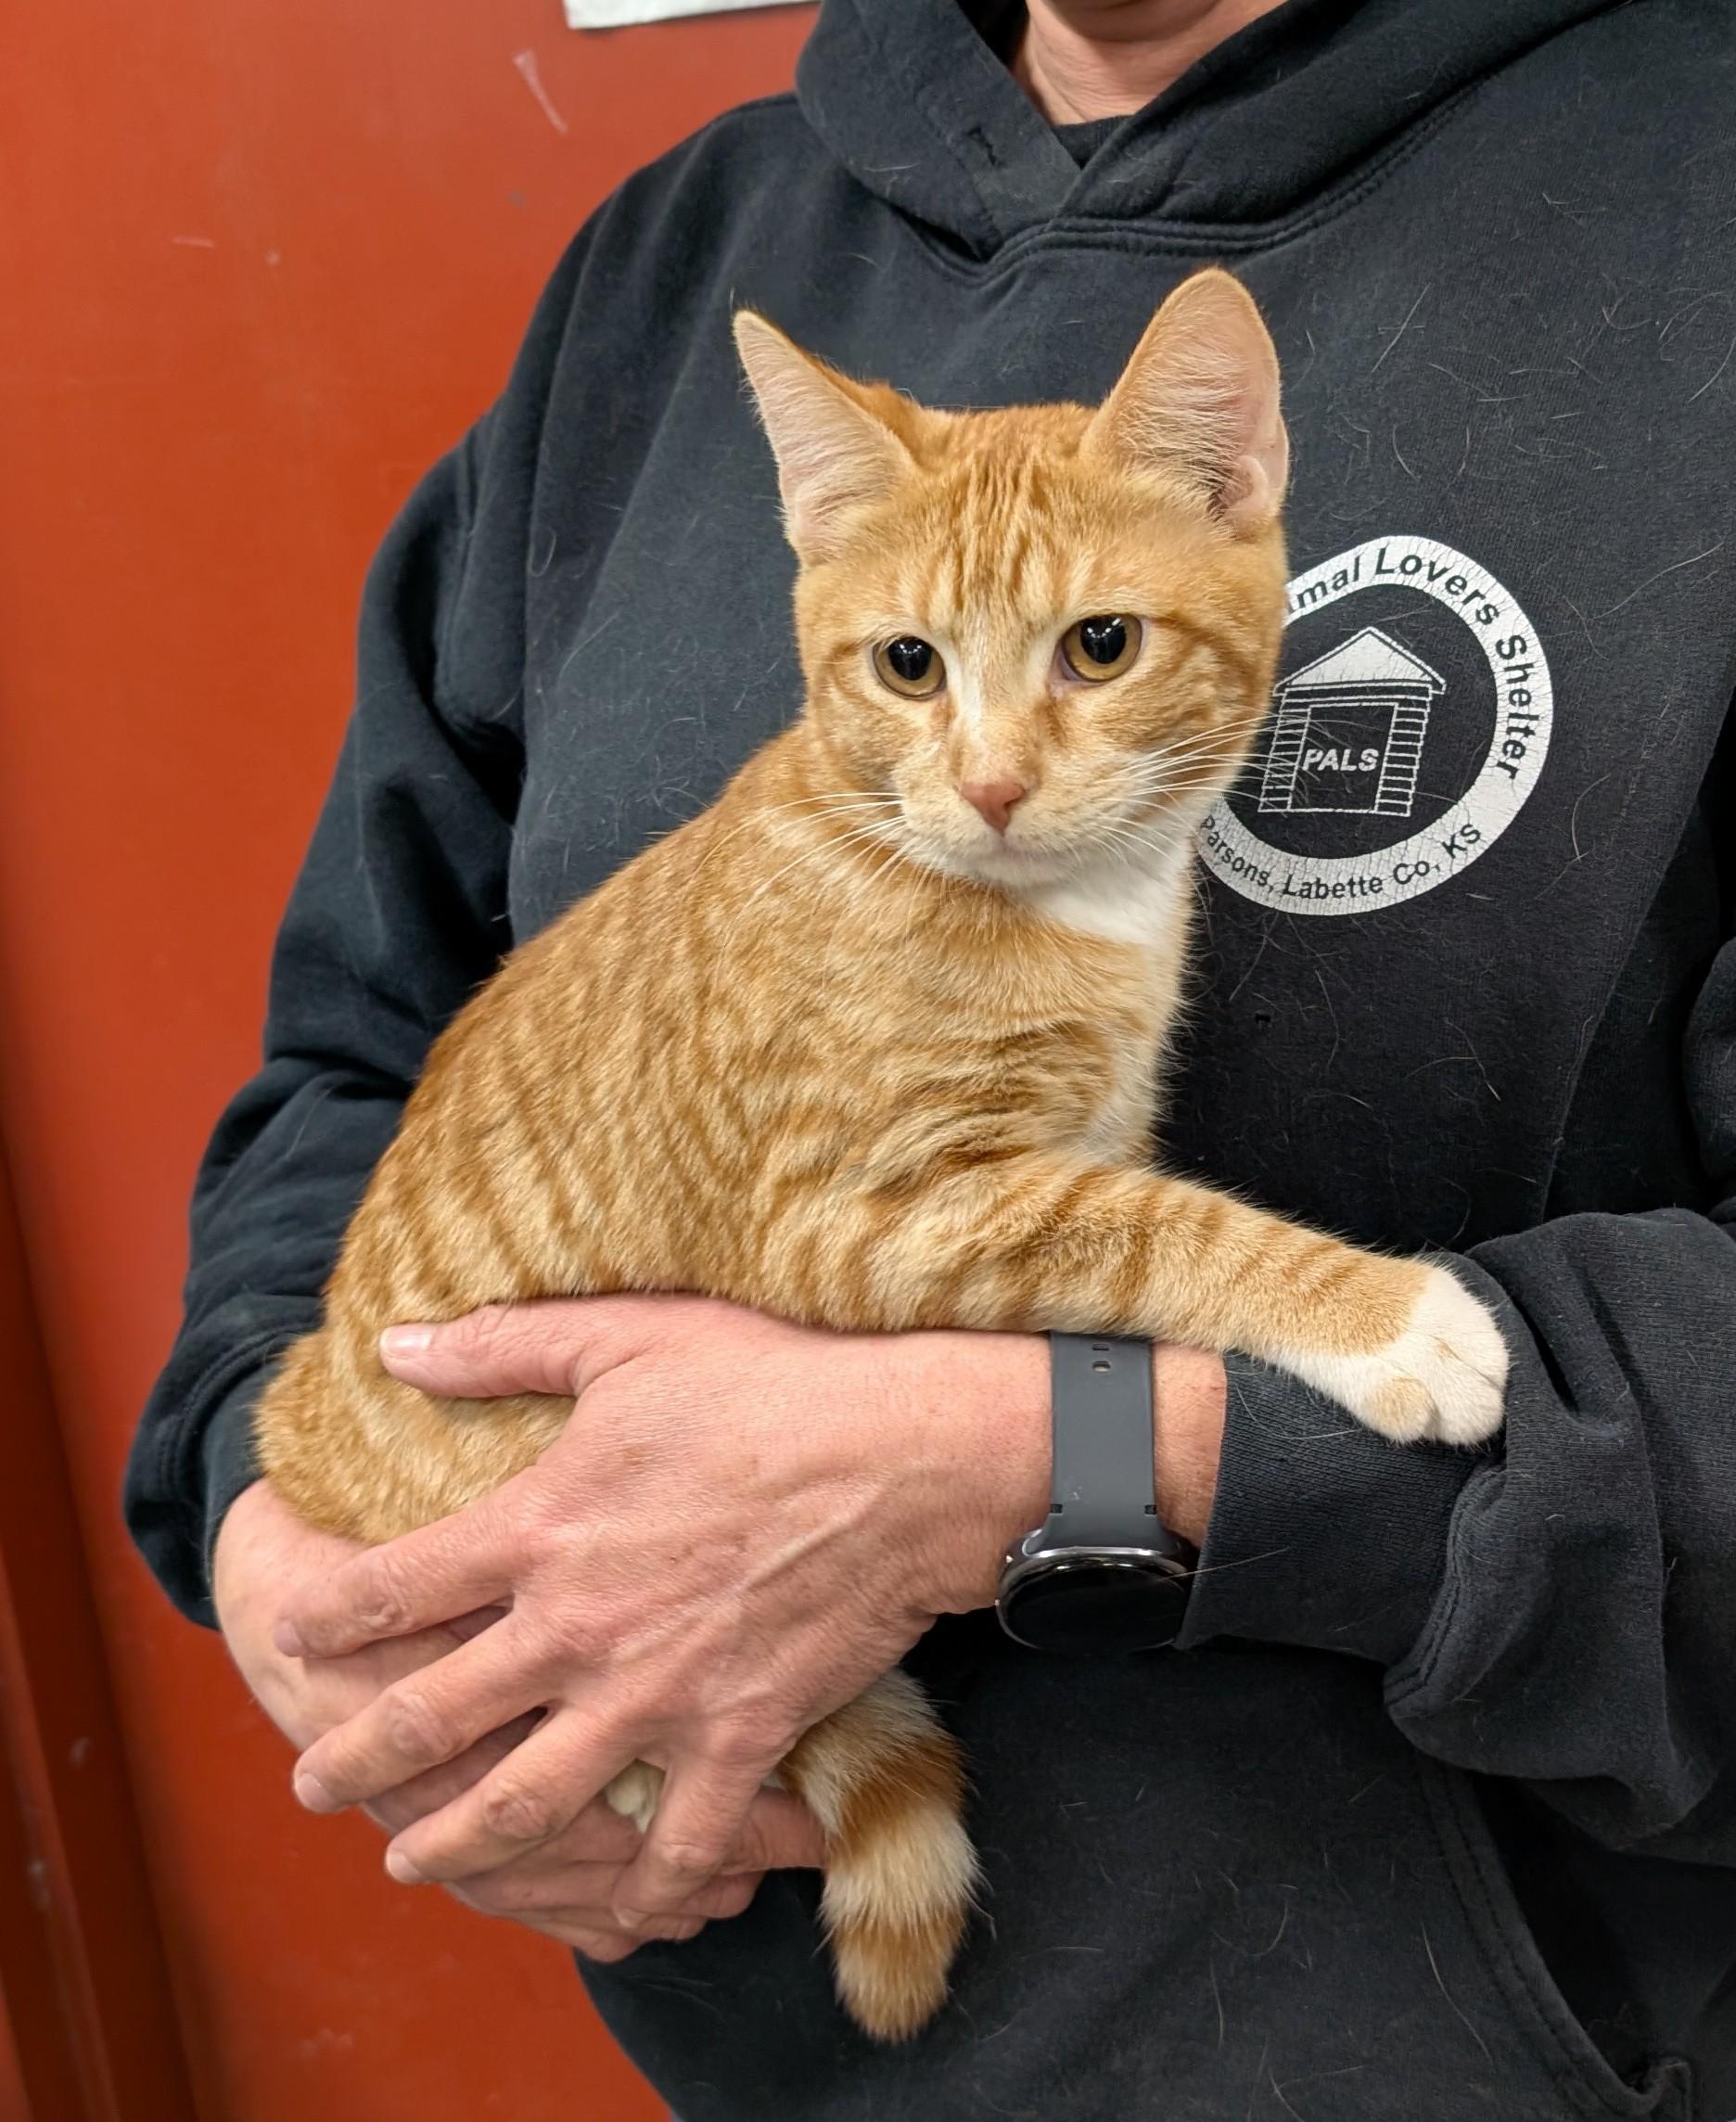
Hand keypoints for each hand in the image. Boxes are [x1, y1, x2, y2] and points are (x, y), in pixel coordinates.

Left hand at [276, 1298, 1057, 1930]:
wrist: (906, 1459)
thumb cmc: (772, 1384)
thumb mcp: (628, 1338)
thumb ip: (501, 1345)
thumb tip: (393, 1343)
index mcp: (541, 1528)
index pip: (397, 1587)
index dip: (330, 1618)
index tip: (291, 1637)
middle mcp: (576, 1627)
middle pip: (434, 1716)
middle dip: (359, 1758)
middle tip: (314, 1785)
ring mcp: (655, 1695)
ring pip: (525, 1801)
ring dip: (455, 1842)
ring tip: (412, 1861)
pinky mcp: (737, 1736)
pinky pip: (678, 1841)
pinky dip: (644, 1887)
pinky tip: (617, 1911)